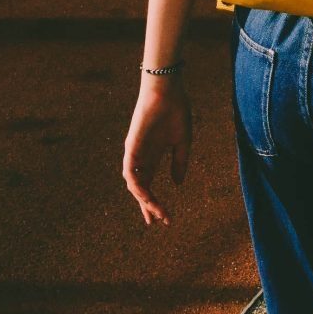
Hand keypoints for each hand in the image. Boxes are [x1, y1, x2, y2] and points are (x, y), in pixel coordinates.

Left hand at [121, 73, 193, 225]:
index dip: (154, 202)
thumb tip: (177, 184)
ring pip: (134, 183)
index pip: (149, 185)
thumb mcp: (182, 142)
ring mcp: (135, 152)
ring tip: (155, 212)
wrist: (168, 91)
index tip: (164, 218)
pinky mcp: (132, 146)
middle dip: (148, 206)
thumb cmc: (176, 112)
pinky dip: (136, 185)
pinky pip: (130, 171)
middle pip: (141, 188)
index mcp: (153, 156)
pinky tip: (145, 196)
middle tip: (156, 222)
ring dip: (144, 199)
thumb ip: (179, 163)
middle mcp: (141, 157)